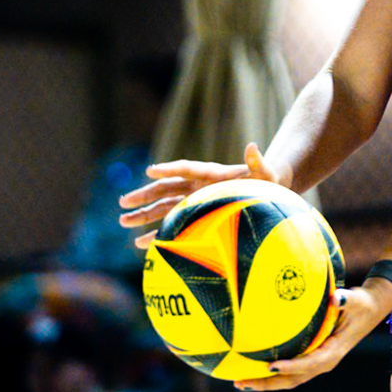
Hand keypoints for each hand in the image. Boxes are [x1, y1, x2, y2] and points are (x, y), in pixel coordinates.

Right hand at [117, 142, 290, 250]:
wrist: (268, 193)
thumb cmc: (268, 181)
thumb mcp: (266, 172)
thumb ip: (258, 162)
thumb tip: (253, 147)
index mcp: (211, 173)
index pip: (186, 168)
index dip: (168, 169)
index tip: (150, 171)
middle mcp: (198, 186)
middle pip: (166, 188)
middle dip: (144, 194)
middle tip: (123, 201)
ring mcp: (195, 202)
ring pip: (163, 207)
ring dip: (143, 214)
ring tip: (122, 221)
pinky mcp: (197, 219)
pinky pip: (173, 226)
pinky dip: (157, 234)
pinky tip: (141, 244)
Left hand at [228, 276, 391, 391]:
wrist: (370, 309)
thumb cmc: (362, 303)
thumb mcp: (357, 300)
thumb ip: (346, 299)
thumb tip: (336, 296)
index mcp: (333, 352)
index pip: (309, 363)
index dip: (291, 367)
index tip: (271, 366)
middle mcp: (323, 362)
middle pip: (293, 379)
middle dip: (267, 383)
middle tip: (241, 382)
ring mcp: (317, 362)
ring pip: (289, 378)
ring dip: (266, 382)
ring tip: (240, 381)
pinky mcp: (312, 357)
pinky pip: (290, 370)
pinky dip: (272, 372)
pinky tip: (254, 366)